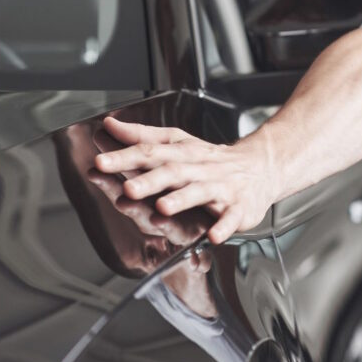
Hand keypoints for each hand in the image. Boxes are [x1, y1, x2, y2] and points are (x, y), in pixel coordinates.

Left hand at [94, 117, 278, 242]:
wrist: (261, 166)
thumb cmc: (212, 159)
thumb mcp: (178, 142)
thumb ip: (143, 136)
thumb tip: (110, 125)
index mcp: (182, 153)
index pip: (151, 152)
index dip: (125, 157)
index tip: (101, 163)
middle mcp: (199, 168)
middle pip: (173, 172)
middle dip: (150, 181)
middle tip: (128, 188)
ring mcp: (220, 188)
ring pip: (200, 192)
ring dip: (182, 200)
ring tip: (163, 208)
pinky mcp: (239, 208)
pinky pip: (231, 218)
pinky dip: (223, 227)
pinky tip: (213, 236)